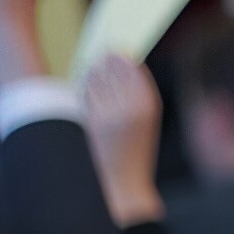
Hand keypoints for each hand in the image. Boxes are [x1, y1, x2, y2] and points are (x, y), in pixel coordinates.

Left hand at [83, 56, 166, 227]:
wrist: (122, 185)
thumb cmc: (133, 152)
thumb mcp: (144, 121)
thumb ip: (136, 95)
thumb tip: (118, 63)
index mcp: (149, 104)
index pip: (133, 67)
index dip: (122, 56)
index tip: (115, 48)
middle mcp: (132, 107)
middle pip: (113, 69)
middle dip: (106, 60)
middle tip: (102, 51)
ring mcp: (110, 114)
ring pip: (95, 80)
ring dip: (93, 72)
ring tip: (93, 67)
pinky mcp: (91, 123)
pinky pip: (85, 95)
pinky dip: (84, 87)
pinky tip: (85, 84)